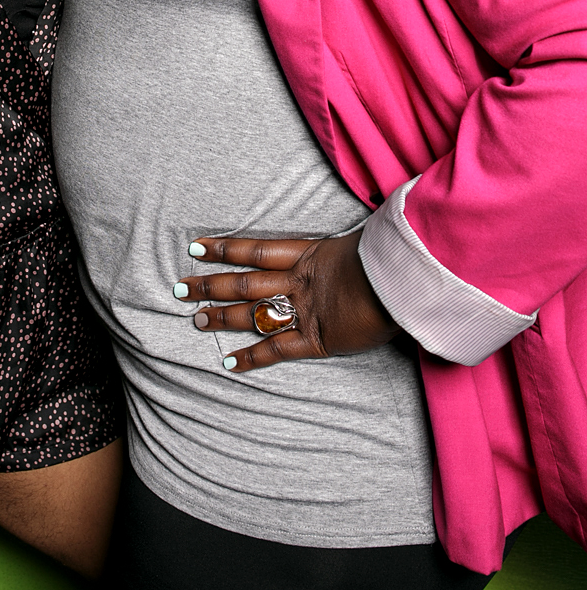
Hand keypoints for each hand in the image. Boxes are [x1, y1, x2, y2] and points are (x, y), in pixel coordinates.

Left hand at [174, 231, 398, 371]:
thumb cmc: (396, 256)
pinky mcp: (317, 339)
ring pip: (252, 313)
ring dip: (221, 317)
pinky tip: (229, 363)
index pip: (255, 248)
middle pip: (243, 281)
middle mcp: (300, 282)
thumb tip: (367, 226)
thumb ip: (355, 238)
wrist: (409, 281)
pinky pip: (277, 350)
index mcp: (311, 254)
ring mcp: (306, 310)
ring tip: (195, 319)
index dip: (224, 247)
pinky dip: (252, 358)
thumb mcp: (370, 238)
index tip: (197, 246)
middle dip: (209, 284)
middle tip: (180, 287)